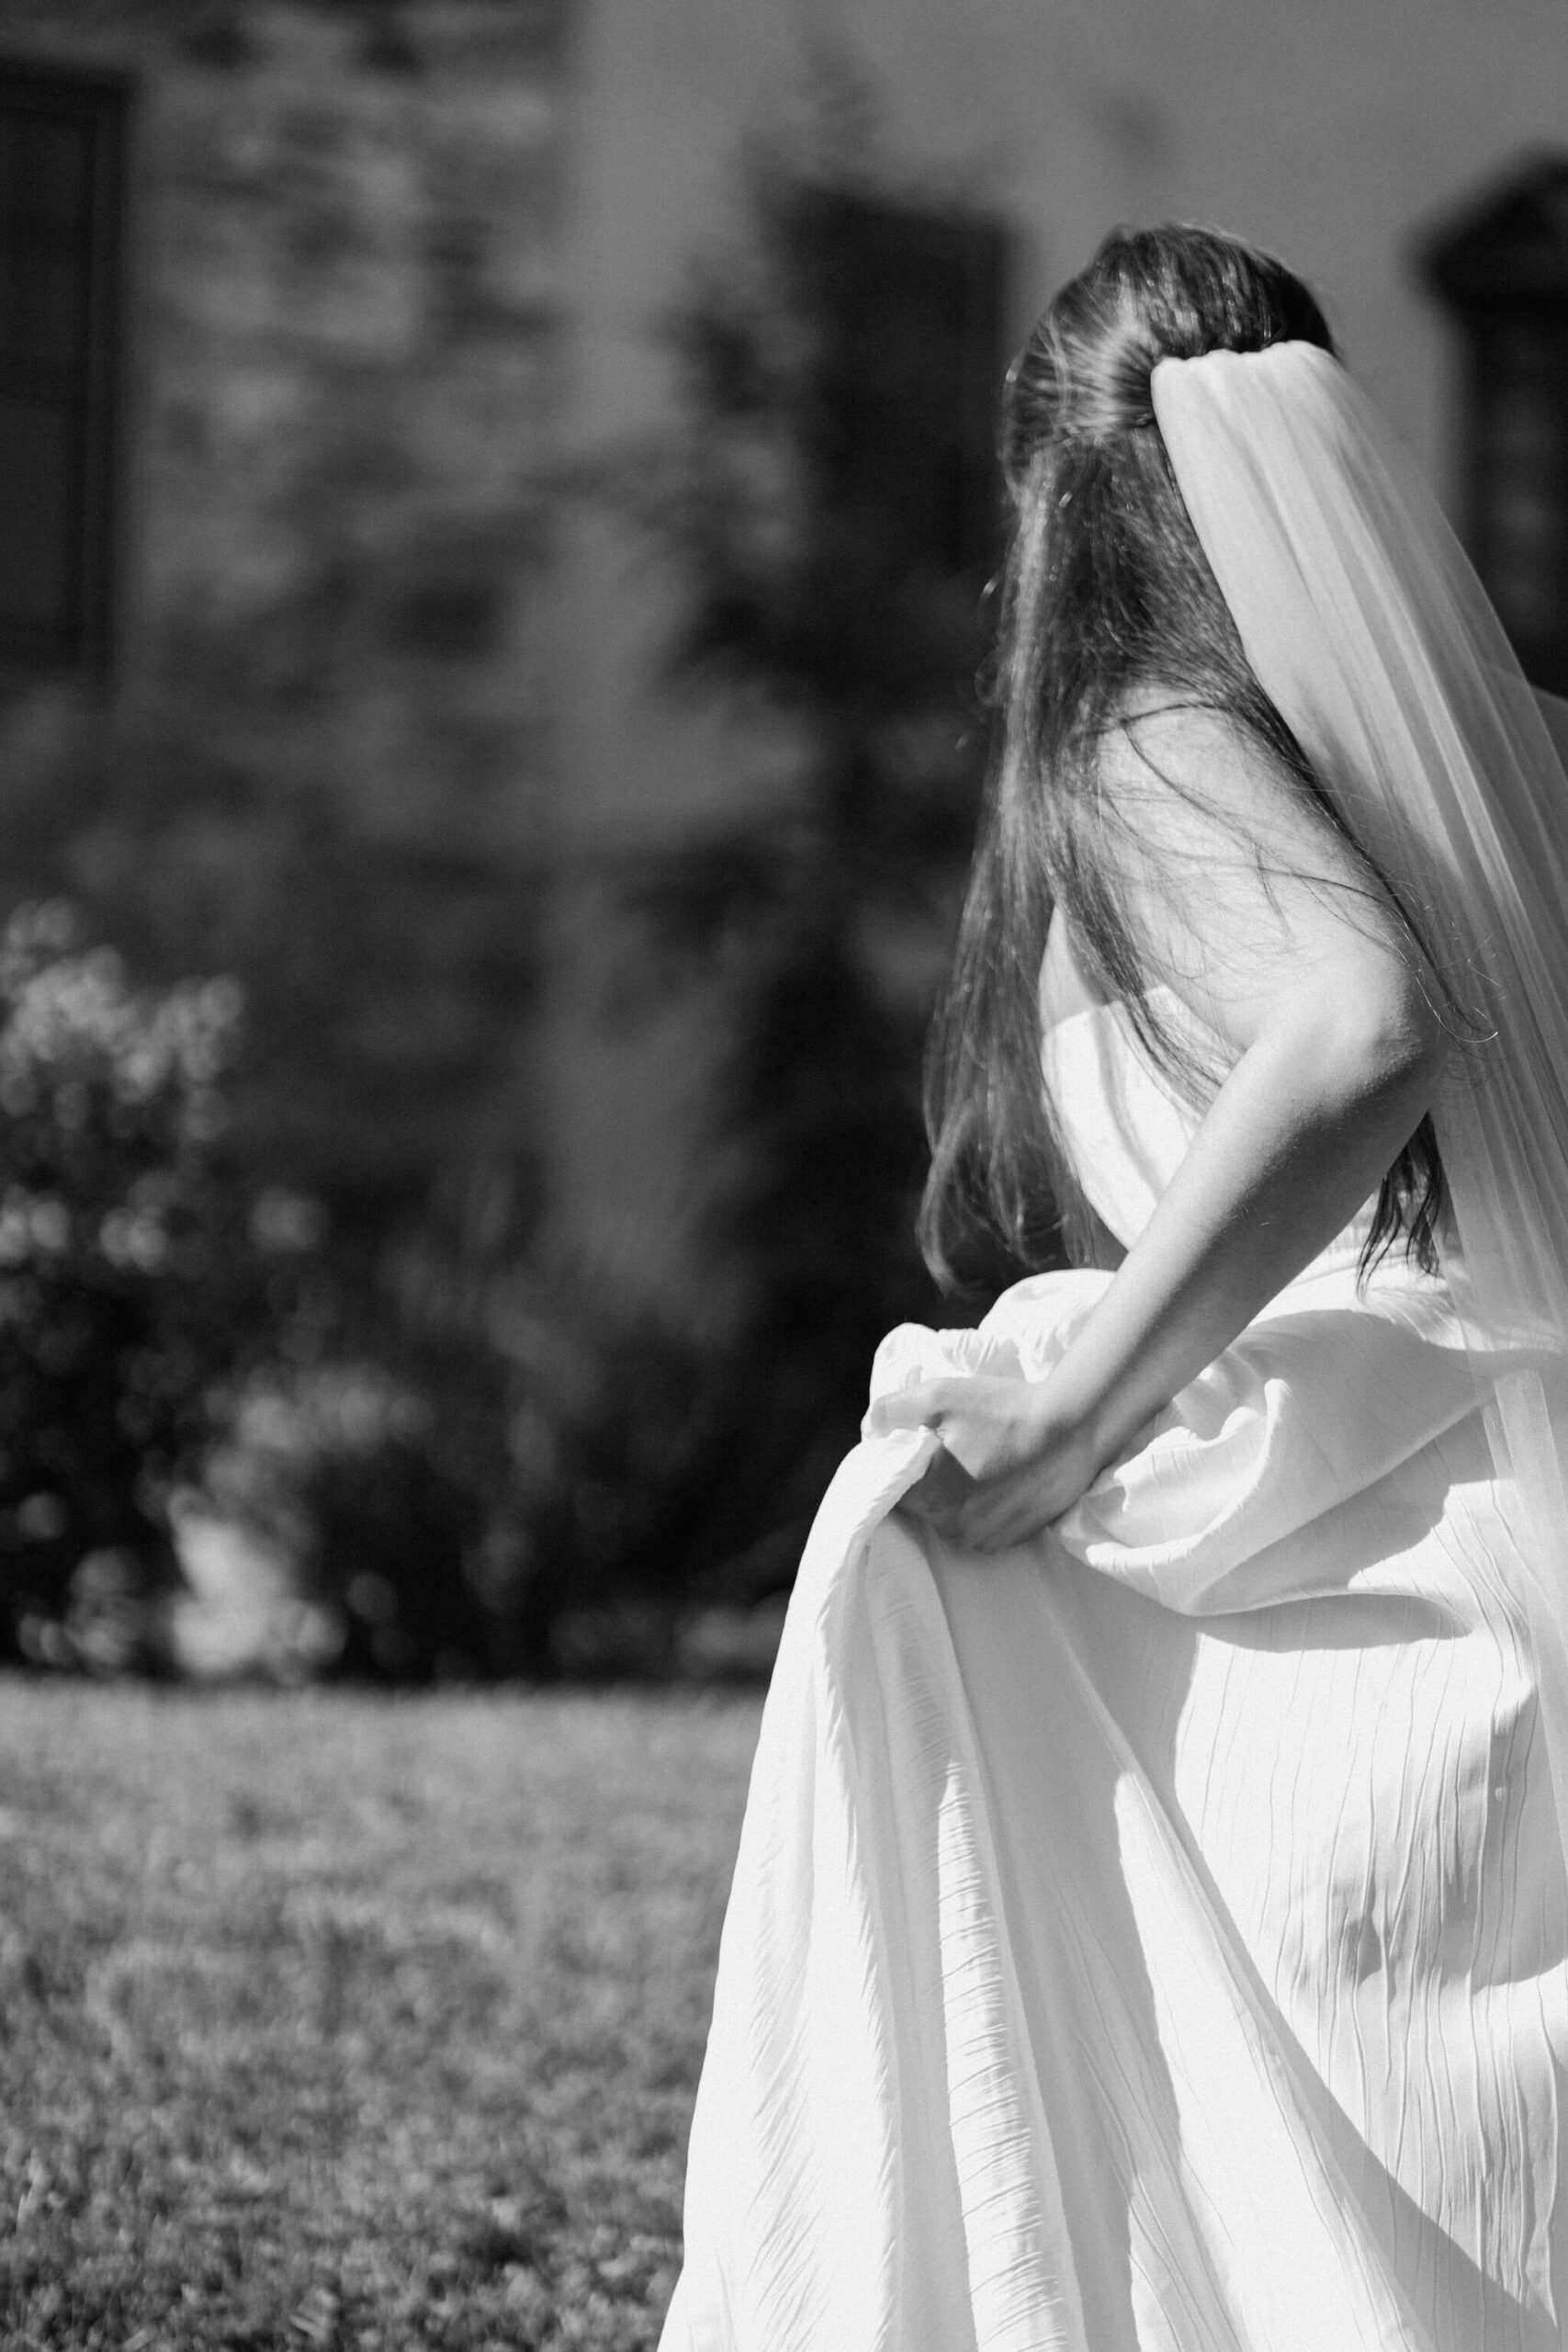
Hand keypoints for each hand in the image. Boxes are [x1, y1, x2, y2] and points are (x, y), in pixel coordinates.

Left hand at [868, 1376, 1101, 1551]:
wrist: (1073, 1430)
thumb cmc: (1003, 1411)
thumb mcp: (938, 1395)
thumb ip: (891, 1412)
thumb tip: (869, 1431)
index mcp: (930, 1497)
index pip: (891, 1490)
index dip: (898, 1465)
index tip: (916, 1445)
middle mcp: (952, 1528)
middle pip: (921, 1505)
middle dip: (928, 1478)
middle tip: (951, 1445)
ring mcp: (984, 1539)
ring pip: (950, 1517)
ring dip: (955, 1494)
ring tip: (979, 1459)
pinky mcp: (1011, 1540)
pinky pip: (979, 1526)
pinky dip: (982, 1506)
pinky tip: (998, 1477)